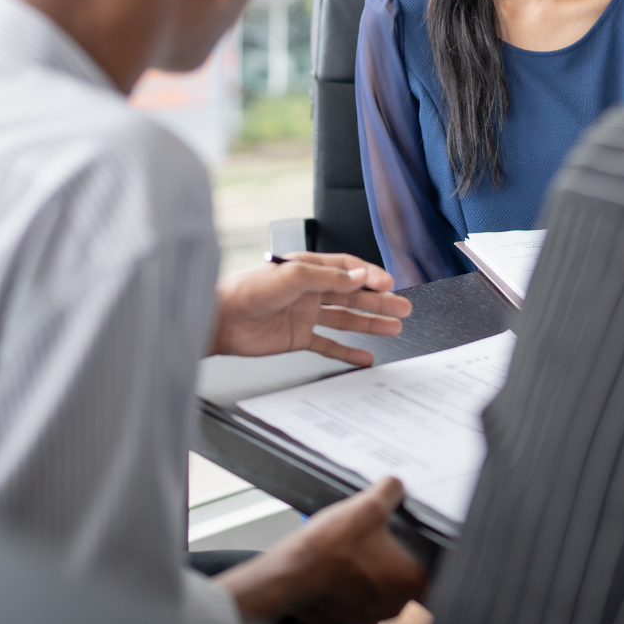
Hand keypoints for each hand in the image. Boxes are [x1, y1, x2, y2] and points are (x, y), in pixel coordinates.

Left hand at [209, 253, 411, 362]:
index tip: (390, 284)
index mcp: (310, 268)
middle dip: (379, 301)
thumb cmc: (247, 291)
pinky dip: (347, 351)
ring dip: (371, 323)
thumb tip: (359, 276)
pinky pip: (329, 344)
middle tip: (402, 307)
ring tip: (394, 327)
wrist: (220, 321)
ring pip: (346, 319)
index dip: (370, 276)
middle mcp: (310, 290)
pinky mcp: (298, 337)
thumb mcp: (293, 276)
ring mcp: (305, 315)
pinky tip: (365, 355)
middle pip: (353, 295)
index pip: (348, 270)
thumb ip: (328, 277)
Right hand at [217, 477, 427, 623]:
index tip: (416, 538)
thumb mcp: (367, 505)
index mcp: (410, 581)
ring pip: (380, 590)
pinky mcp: (346, 621)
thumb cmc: (327, 550)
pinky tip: (339, 565)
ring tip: (355, 549)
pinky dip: (351, 585)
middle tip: (380, 538)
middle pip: (406, 578)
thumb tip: (396, 486)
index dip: (427, 549)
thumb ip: (391, 491)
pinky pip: (357, 601)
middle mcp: (394, 606)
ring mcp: (369, 617)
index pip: (436, 568)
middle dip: (394, 557)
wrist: (287, 576)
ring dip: (372, 572)